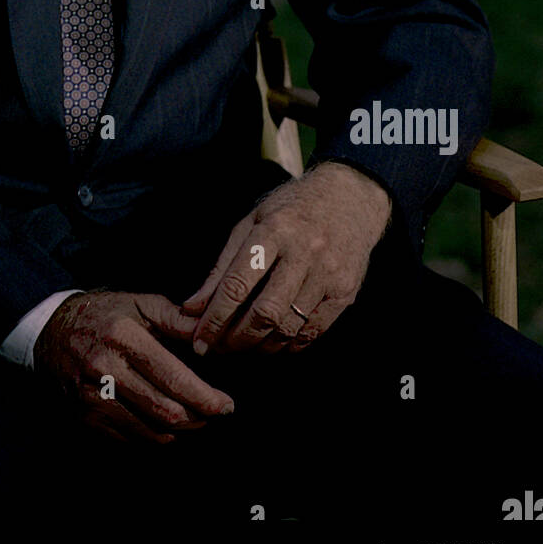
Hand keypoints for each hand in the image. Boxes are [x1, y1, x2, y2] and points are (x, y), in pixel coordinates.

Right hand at [33, 289, 234, 443]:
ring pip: (150, 431)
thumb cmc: (104, 314)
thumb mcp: (139, 303)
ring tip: (195, 418)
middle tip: (216, 413)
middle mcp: (105, 370)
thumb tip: (211, 334)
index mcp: (123, 337)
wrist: (50, 331)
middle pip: (165, 411)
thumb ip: (177, 319)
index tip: (226, 404)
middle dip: (199, 418)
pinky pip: (130, 439)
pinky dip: (154, 437)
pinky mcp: (85, 417)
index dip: (206, 397)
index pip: (173, 378)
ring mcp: (92, 398)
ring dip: (180, 431)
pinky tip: (166, 424)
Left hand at [181, 162, 391, 355]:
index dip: (214, 318)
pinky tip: (272, 341)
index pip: (238, 284)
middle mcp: (304, 253)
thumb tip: (193, 307)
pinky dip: (288, 344)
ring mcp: (329, 274)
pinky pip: (313, 332)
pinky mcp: (346, 292)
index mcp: (274, 231)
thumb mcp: (251, 222)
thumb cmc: (290, 209)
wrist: (349, 196)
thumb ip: (222, 267)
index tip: (198, 339)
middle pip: (265, 313)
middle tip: (217, 347)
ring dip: (259, 345)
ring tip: (241, 344)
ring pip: (288, 328)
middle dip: (235, 338)